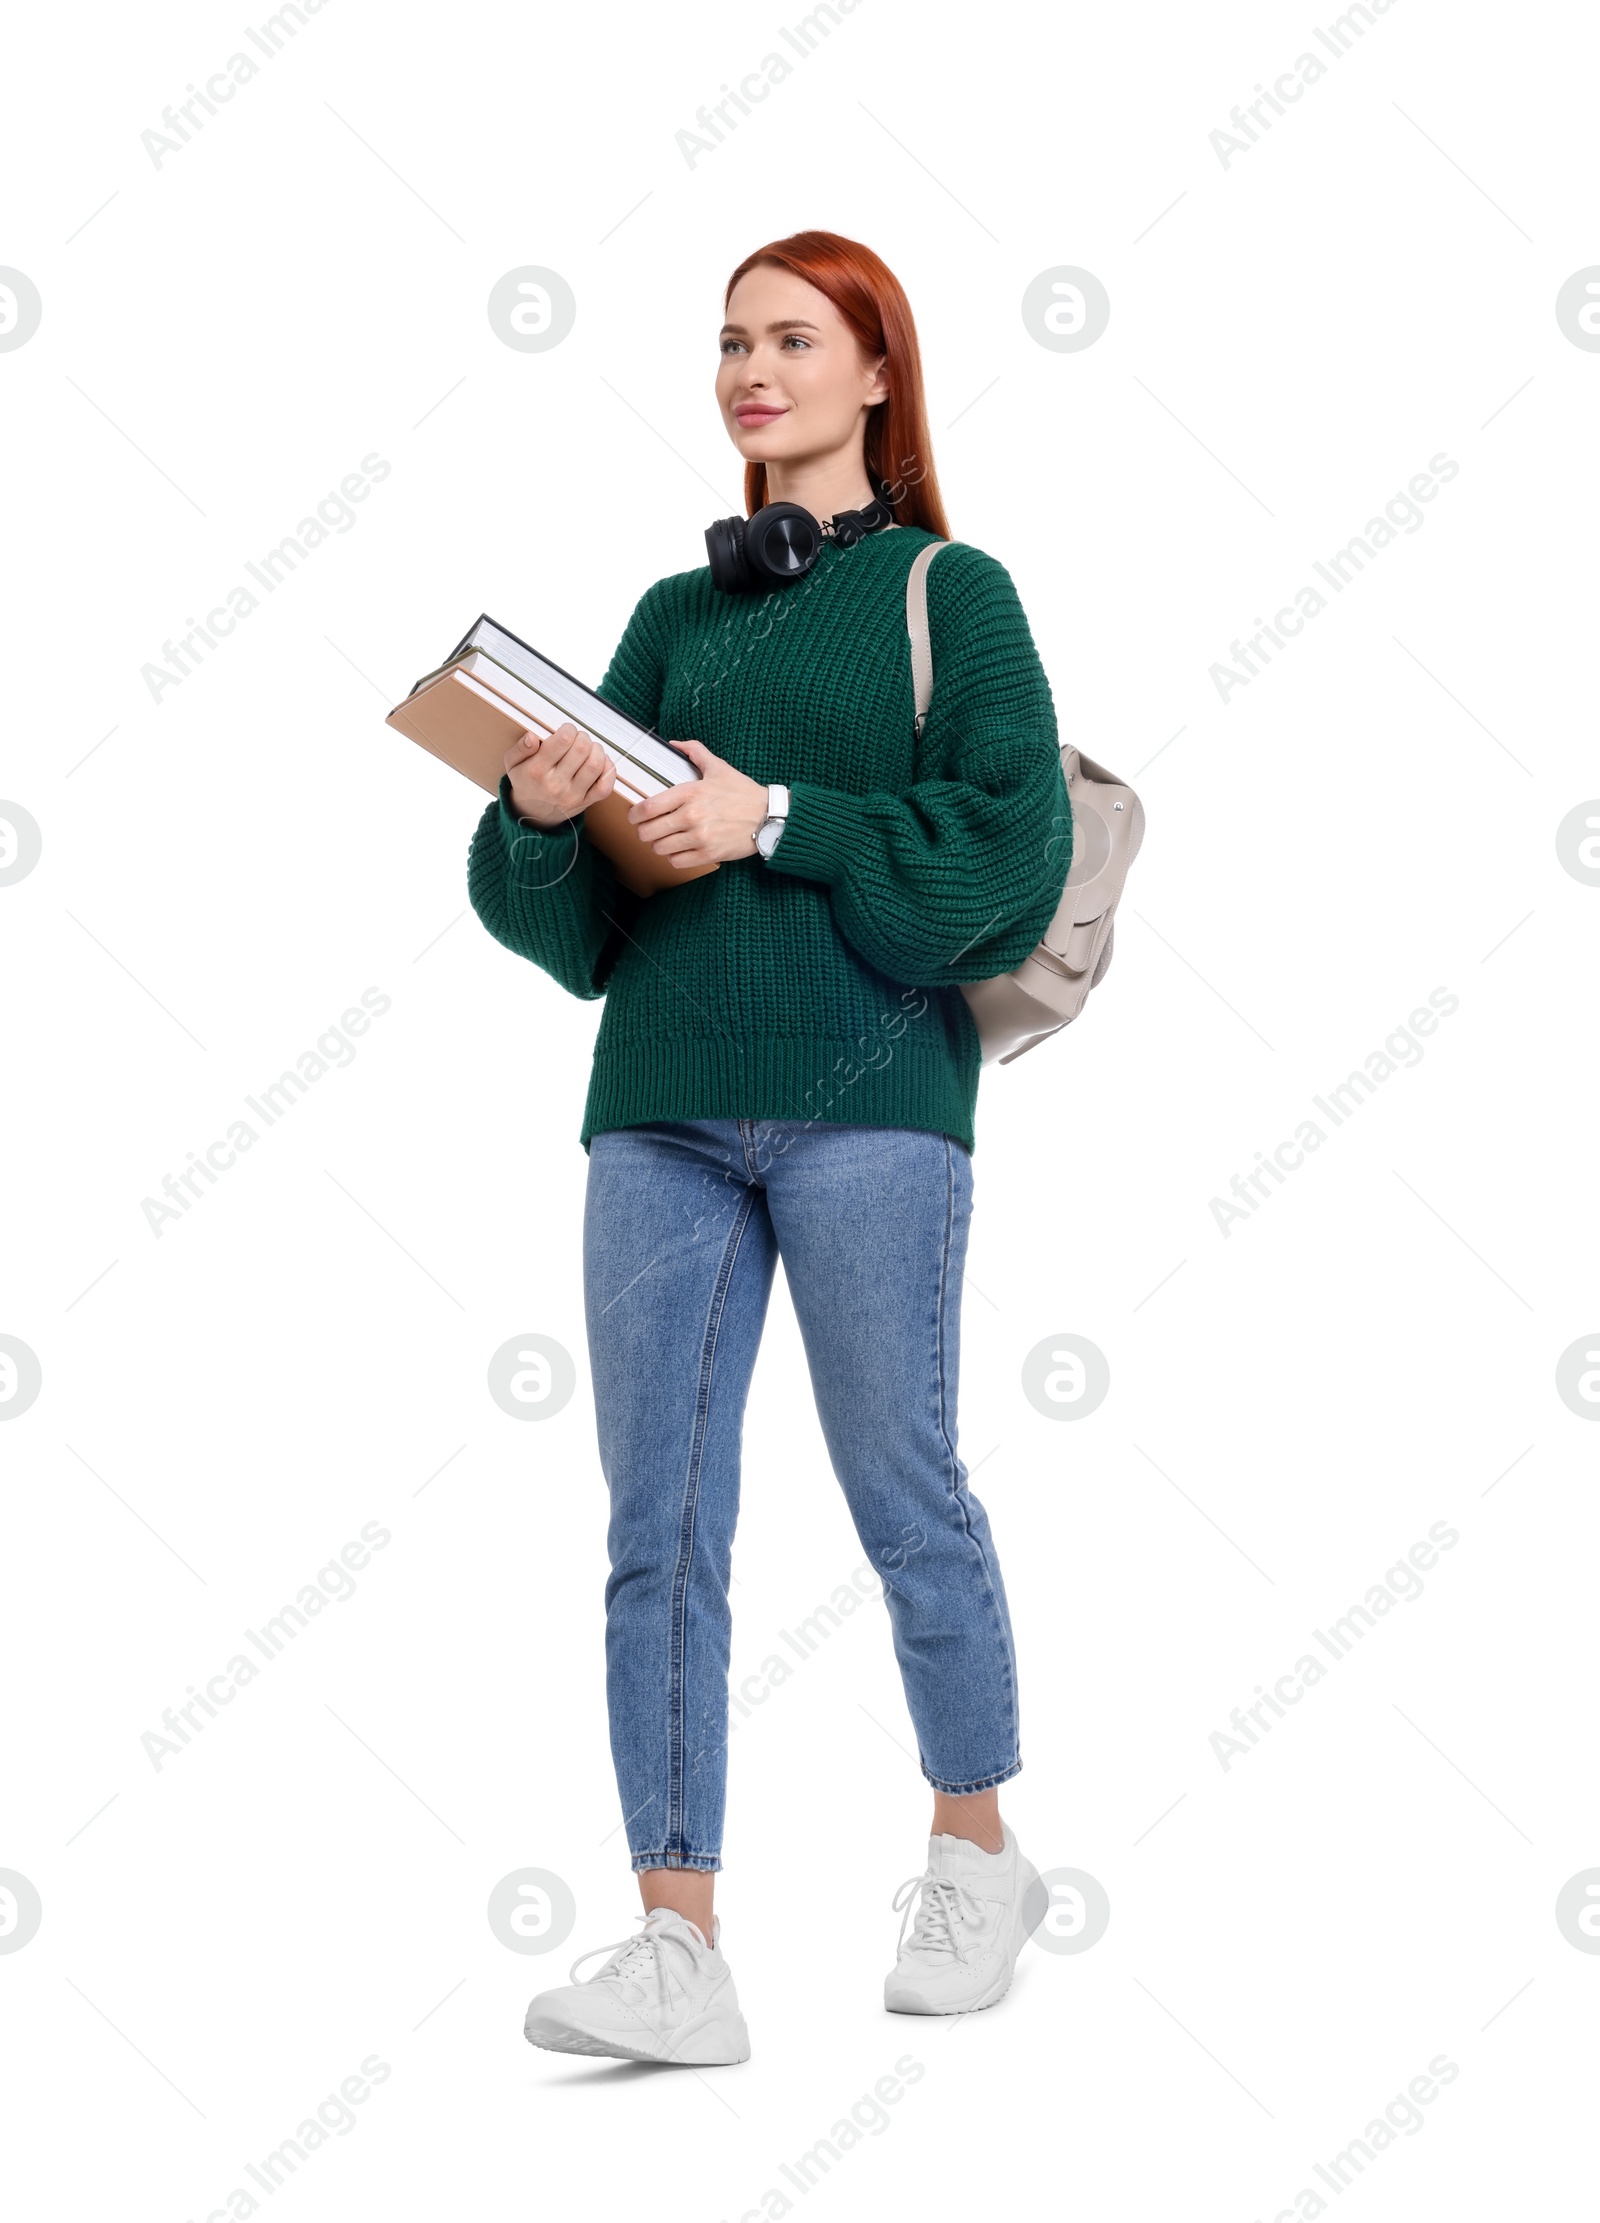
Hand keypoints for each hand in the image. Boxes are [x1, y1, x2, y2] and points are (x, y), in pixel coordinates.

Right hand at [504, 722, 615, 827]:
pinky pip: (605, 786)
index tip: (566, 730)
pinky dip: (608, 770)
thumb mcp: (513, 764)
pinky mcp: (586, 802)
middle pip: (581, 749)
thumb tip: (532, 736)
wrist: (533, 815)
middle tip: (578, 738)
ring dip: (596, 749)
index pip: (562, 741)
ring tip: (589, 748)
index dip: (569, 729)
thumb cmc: (526, 783)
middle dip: (582, 737)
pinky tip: (601, 762)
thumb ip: (520, 748)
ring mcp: (573, 795)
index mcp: (537, 771)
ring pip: (595, 765)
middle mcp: (556, 784)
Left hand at [626, 738, 769, 868]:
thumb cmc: (743, 793)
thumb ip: (694, 752)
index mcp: (690, 792)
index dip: (634, 815)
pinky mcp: (709, 853)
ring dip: (660, 845)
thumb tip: (675, 743)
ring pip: (660, 848)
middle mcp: (692, 815)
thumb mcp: (719, 767)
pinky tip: (681, 850)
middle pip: (648, 831)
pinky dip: (675, 858)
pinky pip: (676, 862)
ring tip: (666, 841)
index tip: (635, 817)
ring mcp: (700, 837)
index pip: (647, 808)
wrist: (769, 817)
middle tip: (650, 831)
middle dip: (645, 832)